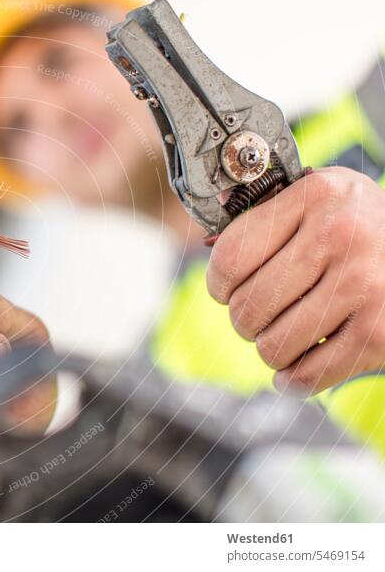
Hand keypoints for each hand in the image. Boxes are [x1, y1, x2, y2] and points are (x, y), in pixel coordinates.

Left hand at [207, 167, 384, 396]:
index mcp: (315, 195)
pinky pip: (309, 374)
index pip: (229, 257)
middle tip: (259, 315)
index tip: (225, 290)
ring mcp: (363, 284)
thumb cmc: (359, 224)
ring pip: (272, 345)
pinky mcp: (380, 331)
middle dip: (244, 319)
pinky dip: (293, 379)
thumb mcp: (319, 198)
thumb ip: (266, 215)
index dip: (217, 284)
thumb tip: (207, 245)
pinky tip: (294, 367)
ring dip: (270, 348)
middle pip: (247, 306)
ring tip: (284, 335)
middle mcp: (339, 234)